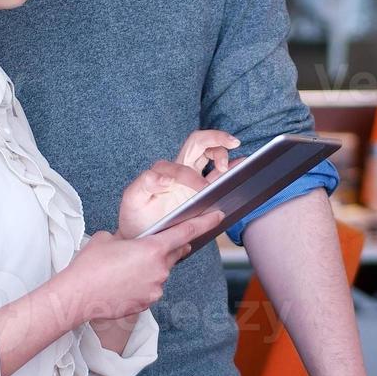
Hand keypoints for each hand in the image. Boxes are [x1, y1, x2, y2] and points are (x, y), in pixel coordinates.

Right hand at [57, 211, 224, 321]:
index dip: (204, 223)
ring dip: (150, 267)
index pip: (186, 233)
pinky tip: (122, 283)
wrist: (77, 296)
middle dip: (169, 247)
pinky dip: (142, 283)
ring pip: (161, 272)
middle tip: (151, 245)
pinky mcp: (147, 303)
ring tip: (124, 268)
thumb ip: (127, 238)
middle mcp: (160, 269)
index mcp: (153, 249)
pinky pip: (151, 288)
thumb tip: (130, 243)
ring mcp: (155, 288)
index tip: (217, 217)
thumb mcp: (108, 239)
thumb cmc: (89, 266)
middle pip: (175, 253)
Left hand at [116, 130, 236, 237]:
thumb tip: (165, 177)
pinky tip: (243, 165)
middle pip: (199, 143)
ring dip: (223, 154)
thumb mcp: (133, 200)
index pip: (181, 163)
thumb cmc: (137, 218)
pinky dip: (233, 167)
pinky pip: (219, 175)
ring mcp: (193, 181)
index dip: (191, 175)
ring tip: (228, 168)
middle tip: (232, 142)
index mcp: (164, 171)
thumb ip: (144, 184)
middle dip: (216, 138)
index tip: (199, 190)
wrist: (142, 237)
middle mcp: (180, 171)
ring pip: (210, 155)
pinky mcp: (203, 193)